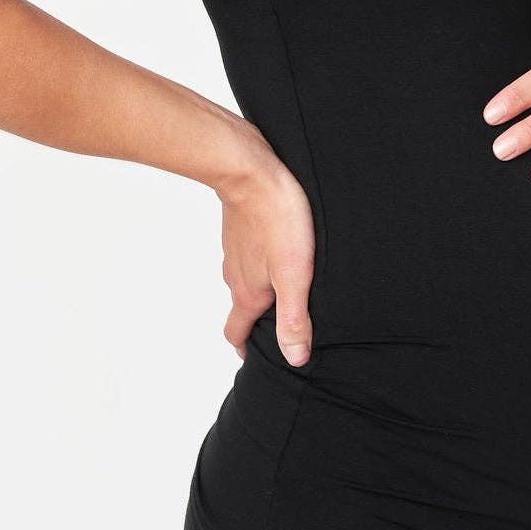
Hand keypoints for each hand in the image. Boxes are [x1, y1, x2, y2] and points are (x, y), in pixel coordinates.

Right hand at [218, 140, 316, 367]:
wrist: (251, 171)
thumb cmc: (277, 219)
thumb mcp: (294, 275)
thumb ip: (294, 317)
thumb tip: (295, 358)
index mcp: (248, 293)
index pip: (236, 332)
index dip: (245, 348)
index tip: (253, 357)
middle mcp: (236, 275)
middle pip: (242, 306)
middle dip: (256, 320)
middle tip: (278, 325)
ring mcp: (235, 250)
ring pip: (245, 278)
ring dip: (260, 289)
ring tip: (285, 289)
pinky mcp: (241, 229)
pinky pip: (249, 254)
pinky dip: (261, 261)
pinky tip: (280, 251)